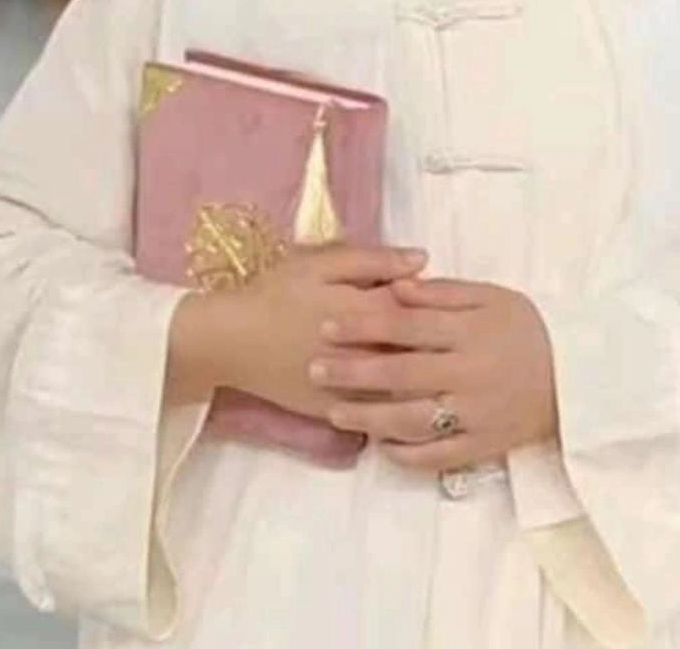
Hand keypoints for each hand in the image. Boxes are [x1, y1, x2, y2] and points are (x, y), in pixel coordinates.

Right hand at [165, 244, 426, 412]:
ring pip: (405, 392)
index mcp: (365, 312)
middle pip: (419, 353)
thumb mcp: (321, 264)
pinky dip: (400, 412)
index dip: (437, 304)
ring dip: (427, 382)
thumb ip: (374, 260)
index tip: (444, 300)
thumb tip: (422, 260)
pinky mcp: (337, 412)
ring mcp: (352, 389)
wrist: (231, 340)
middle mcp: (366, 354)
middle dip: (438, 345)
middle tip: (448, 338)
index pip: (421, 309)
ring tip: (439, 372)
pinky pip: (380, 419)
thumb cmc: (276, 293)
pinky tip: (414, 403)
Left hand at [310, 278, 556, 472]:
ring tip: (334, 412)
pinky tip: (377, 446)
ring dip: (369, 417)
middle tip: (314, 369)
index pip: (406, 328)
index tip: (327, 325)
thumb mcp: (490, 297)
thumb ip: (441, 293)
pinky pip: (437, 456)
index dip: (363, 326)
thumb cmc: (526, 327)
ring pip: (412, 421)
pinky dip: (405, 455)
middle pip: (401, 375)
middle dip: (353, 373)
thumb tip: (394, 286)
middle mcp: (469, 375)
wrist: (579, 376)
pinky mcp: (484, 446)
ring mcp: (476, 415)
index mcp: (469, 332)